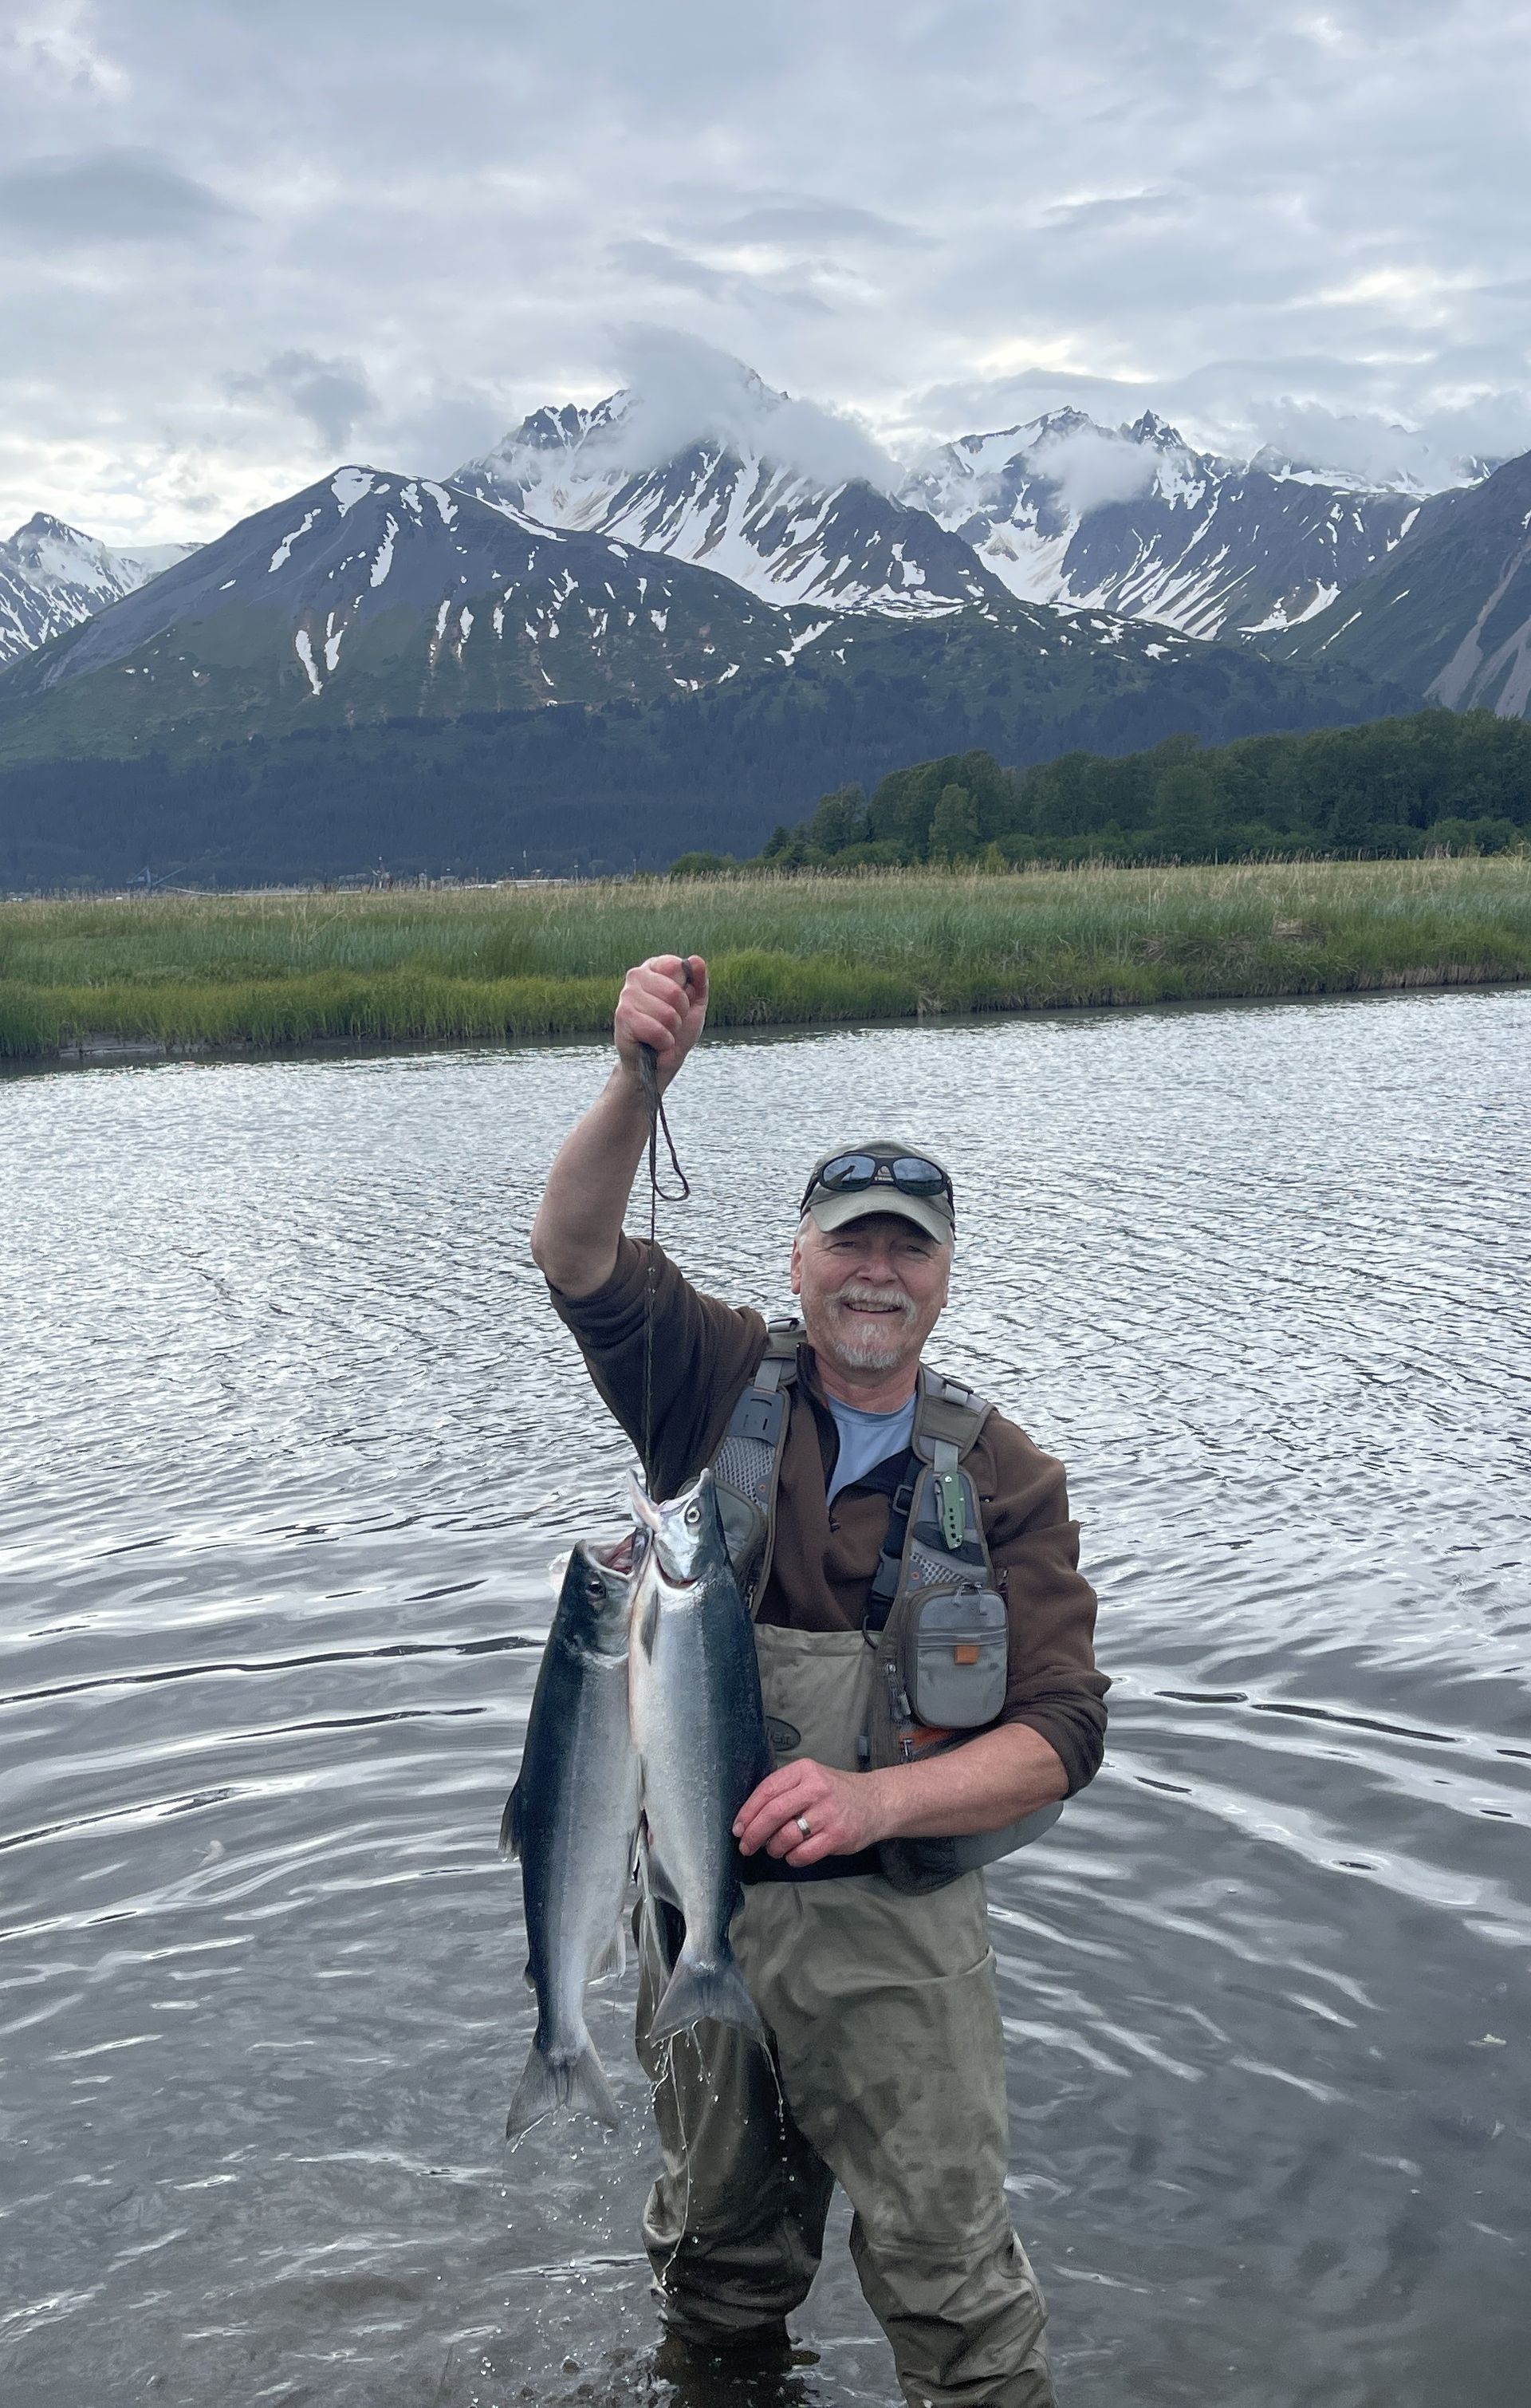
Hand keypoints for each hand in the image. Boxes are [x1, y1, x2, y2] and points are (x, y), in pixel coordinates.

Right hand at [614, 955, 707, 1089]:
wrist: (659, 1063)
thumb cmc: (676, 1031)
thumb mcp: (695, 1005)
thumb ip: (699, 981)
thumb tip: (696, 960)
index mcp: (654, 968)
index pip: (676, 966)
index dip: (687, 990)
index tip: (681, 1003)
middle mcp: (636, 976)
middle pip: (675, 991)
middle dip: (681, 1014)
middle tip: (672, 1022)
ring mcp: (627, 995)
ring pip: (666, 1013)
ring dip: (672, 1030)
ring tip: (663, 1033)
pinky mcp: (622, 1017)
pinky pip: (656, 1029)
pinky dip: (663, 1041)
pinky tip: (656, 1043)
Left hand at [733, 1759, 886, 1868]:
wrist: (876, 1802)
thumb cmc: (835, 1792)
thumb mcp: (811, 1778)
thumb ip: (784, 1791)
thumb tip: (749, 1818)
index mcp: (804, 1771)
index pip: (767, 1790)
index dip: (747, 1811)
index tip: (737, 1828)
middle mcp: (816, 1789)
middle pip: (773, 1813)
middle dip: (753, 1834)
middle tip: (745, 1846)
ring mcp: (829, 1813)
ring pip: (786, 1836)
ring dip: (773, 1848)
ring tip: (774, 1849)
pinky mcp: (838, 1836)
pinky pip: (803, 1853)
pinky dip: (792, 1858)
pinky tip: (793, 1855)